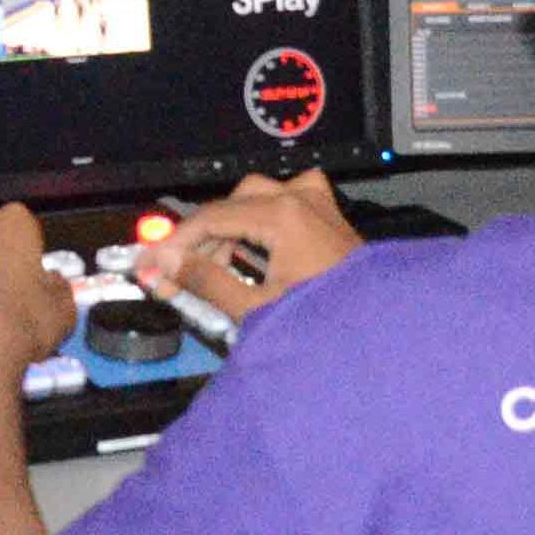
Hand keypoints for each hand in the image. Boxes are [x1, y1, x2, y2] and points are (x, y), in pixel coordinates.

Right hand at [132, 170, 362, 320]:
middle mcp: (302, 200)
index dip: (176, 242)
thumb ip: (204, 280)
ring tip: (224, 268)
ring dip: (235, 226)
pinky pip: (293, 198)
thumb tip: (163, 265)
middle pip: (233, 203)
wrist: (382, 338)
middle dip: (207, 237)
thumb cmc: (326, 324)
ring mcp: (321, 207)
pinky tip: (262, 245)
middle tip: (187, 272)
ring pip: (261, 196)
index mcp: (283, 215)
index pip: (211, 218)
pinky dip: (269, 216)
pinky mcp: (332, 219)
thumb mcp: (254, 306)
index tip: (152, 262)